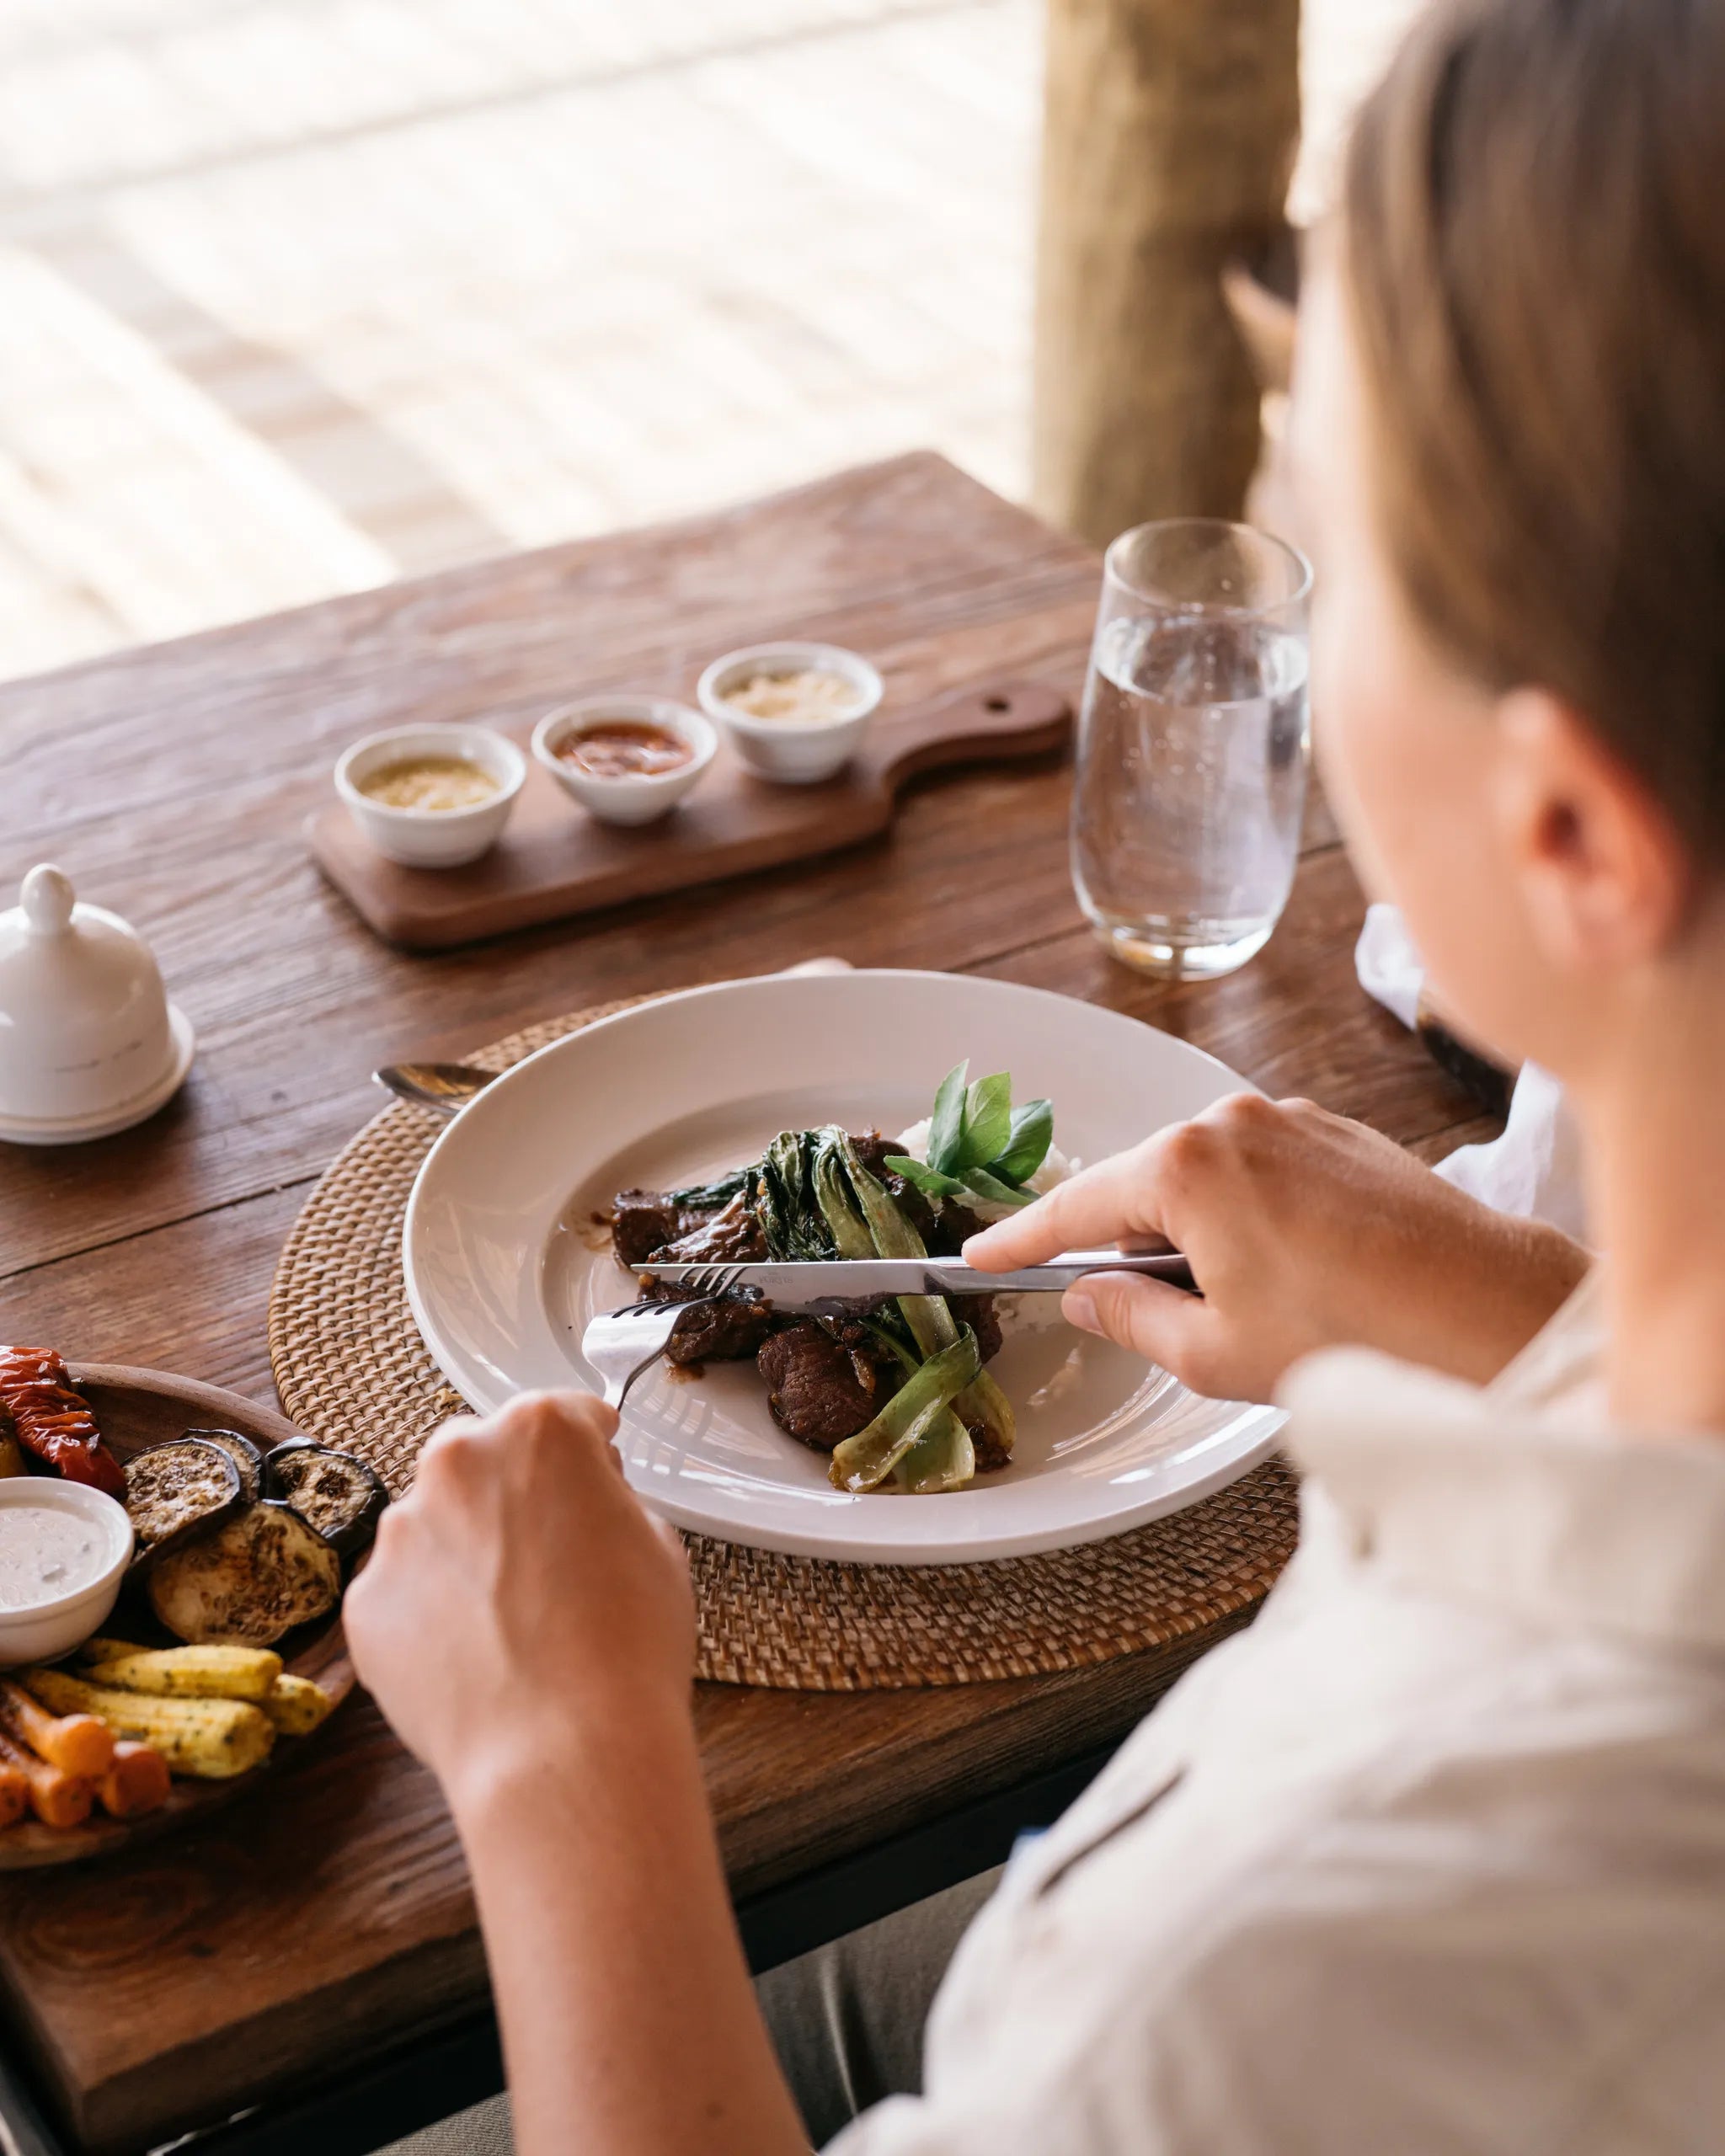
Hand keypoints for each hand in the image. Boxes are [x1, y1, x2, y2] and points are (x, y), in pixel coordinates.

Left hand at [344, 1392, 694, 1813]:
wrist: (563, 1752)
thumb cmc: (625, 1650)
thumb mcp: (657, 1545)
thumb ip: (608, 1502)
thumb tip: (583, 1512)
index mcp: (539, 1432)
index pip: (567, 1415)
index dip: (591, 1450)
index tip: (596, 1471)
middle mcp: (457, 1462)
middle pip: (486, 1459)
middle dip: (514, 1494)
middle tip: (552, 1557)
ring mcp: (401, 1532)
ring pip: (438, 1526)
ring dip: (467, 1554)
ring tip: (512, 1624)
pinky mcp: (365, 1601)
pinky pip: (404, 1592)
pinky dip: (431, 1615)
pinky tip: (476, 1659)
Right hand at [964, 1093, 1589, 1401]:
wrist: (1490, 1312)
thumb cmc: (1352, 1336)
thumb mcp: (1212, 1352)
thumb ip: (1131, 1317)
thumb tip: (1088, 1296)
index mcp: (1185, 1168)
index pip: (1075, 1207)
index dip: (1021, 1239)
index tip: (980, 1255)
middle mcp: (1233, 1122)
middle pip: (1141, 1183)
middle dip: (1121, 1239)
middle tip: (1108, 1297)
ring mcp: (1294, 1120)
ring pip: (1205, 1174)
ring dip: (1192, 1229)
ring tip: (1222, 1303)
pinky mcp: (1343, 1134)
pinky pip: (1262, 1168)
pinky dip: (1245, 1213)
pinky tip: (1277, 1273)